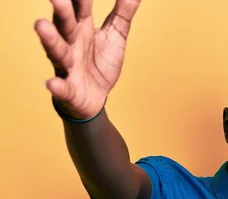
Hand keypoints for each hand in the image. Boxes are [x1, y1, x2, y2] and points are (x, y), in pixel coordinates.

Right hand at [34, 0, 141, 118]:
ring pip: (57, 51)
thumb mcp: (115, 36)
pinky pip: (62, 87)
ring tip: (41, 24)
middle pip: (65, 25)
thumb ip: (122, 14)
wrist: (95, 96)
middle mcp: (70, 43)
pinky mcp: (69, 89)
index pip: (80, 6)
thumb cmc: (100, 61)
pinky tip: (52, 84)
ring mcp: (67, 65)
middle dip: (62, 11)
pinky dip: (57, 86)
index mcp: (81, 27)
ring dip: (50, 40)